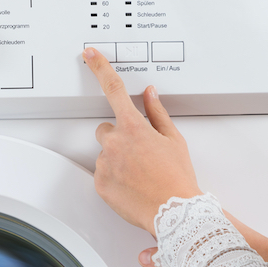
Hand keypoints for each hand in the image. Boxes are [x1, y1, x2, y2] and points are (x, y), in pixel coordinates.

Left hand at [84, 47, 202, 236]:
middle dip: (119, 137)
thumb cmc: (176, 178)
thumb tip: (149, 94)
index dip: (100, 67)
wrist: (173, 212)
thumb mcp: (173, 140)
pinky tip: (132, 185)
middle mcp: (114, 143)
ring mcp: (104, 164)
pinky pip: (102, 174)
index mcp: (133, 127)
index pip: (113, 88)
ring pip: (104, 154)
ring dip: (116, 159)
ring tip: (139, 174)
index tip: (90, 54)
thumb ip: (157, 113)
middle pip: (106, 130)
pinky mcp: (99, 184)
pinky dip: (113, 178)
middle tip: (139, 154)